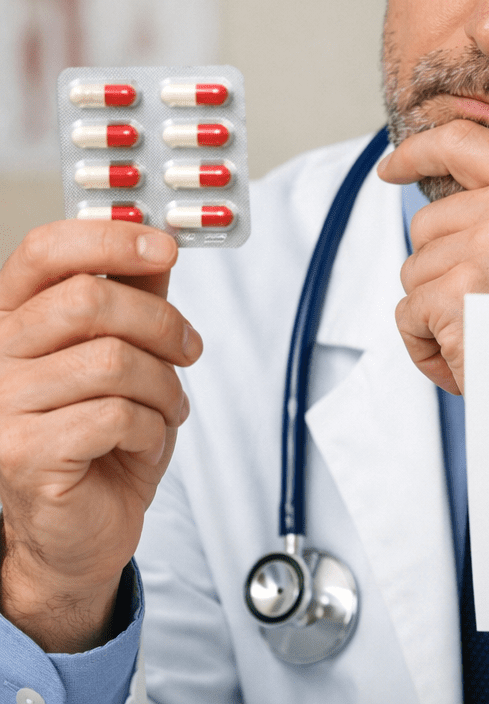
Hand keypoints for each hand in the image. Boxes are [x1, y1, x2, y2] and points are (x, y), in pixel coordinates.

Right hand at [0, 221, 200, 651]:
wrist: (77, 530)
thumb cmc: (100, 438)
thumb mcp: (124, 354)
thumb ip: (134, 298)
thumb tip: (158, 245)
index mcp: (12, 320)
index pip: (44, 251)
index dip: (110, 238)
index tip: (164, 247)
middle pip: (90, 301)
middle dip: (161, 322)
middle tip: (190, 348)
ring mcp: (1, 407)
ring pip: (112, 361)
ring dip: (164, 384)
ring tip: (169, 406)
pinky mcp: (24, 455)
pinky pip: (115, 415)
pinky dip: (152, 425)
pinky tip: (144, 438)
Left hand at [377, 119, 488, 392]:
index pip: (461, 141)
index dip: (416, 151)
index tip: (392, 168)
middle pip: (426, 225)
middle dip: (440, 272)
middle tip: (488, 308)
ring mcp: (485, 246)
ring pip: (413, 271)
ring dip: (435, 312)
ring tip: (485, 334)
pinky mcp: (455, 291)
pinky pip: (407, 313)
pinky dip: (425, 345)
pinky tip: (466, 358)